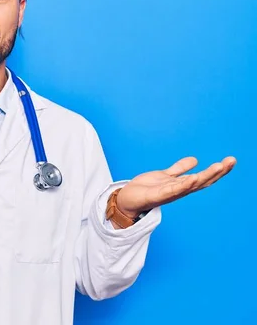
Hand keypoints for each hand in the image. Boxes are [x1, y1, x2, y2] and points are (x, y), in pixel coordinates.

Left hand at [116, 156, 236, 217]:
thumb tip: (195, 160)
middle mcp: (179, 191)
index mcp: (182, 186)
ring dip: (206, 176)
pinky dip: (184, 184)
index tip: (230, 161)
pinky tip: (193, 178)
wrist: (128, 199)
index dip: (218, 171)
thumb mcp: (165, 175)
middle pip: (203, 181)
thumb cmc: (147, 189)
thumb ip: (179, 169)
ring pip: (191, 185)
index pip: (204, 178)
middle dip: (217, 172)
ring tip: (218, 166)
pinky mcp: (158, 195)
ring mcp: (170, 193)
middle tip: (231, 161)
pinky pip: (173, 190)